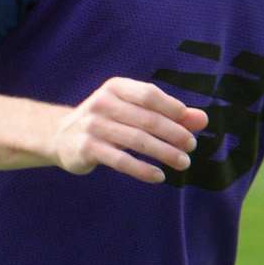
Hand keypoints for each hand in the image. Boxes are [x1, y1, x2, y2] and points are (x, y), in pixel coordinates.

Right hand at [53, 78, 208, 184]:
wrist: (61, 136)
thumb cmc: (107, 120)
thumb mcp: (133, 111)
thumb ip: (168, 114)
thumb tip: (203, 119)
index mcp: (116, 87)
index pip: (149, 94)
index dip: (173, 108)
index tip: (191, 124)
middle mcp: (103, 103)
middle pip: (147, 119)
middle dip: (174, 134)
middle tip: (191, 147)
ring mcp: (93, 126)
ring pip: (137, 141)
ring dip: (164, 153)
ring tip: (183, 163)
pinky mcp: (87, 148)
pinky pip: (120, 161)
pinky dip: (142, 169)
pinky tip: (159, 176)